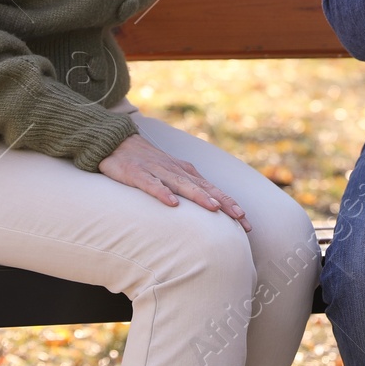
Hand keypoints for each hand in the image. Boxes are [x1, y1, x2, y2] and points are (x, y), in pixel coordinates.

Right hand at [98, 134, 251, 231]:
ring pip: (182, 185)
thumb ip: (189, 189)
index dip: (230, 204)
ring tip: (213, 209)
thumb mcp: (172, 175)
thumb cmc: (148, 163)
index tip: (247, 222)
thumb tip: (211, 209)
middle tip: (240, 218)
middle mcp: (176, 171)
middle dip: (223, 203)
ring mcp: (157, 171)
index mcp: (186, 173)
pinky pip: (152, 185)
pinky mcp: (137, 174)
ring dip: (198, 196)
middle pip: (203, 188)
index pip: (213, 190)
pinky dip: (163, 193)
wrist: (117, 143)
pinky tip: (172, 203)